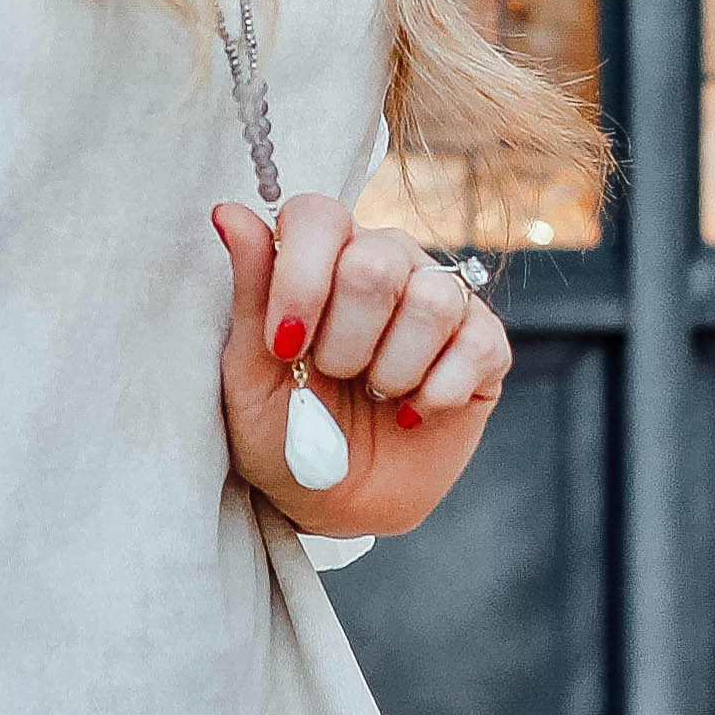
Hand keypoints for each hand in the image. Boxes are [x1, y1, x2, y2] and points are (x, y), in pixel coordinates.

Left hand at [215, 195, 509, 542]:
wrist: (335, 501)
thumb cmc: (282, 430)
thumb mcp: (249, 371)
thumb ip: (249, 291)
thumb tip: (229, 213)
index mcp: (323, 253)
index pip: (318, 215)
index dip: (300, 279)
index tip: (283, 345)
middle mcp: (386, 260)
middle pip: (376, 262)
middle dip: (344, 339)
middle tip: (331, 375)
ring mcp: (441, 297)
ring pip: (432, 300)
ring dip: (391, 368)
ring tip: (373, 392)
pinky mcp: (485, 345)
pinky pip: (476, 345)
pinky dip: (435, 392)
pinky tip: (410, 412)